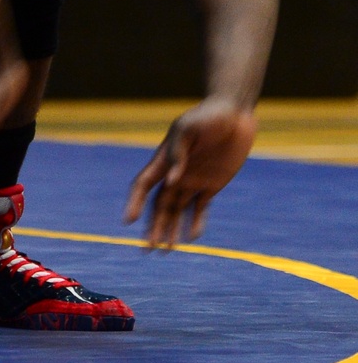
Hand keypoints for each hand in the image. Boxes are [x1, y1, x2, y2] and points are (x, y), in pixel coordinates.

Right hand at [125, 98, 255, 248]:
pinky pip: (200, 208)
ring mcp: (194, 180)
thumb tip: (170, 182)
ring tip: (165, 250)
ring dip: (170, 229)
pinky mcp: (212, 184)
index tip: (128, 221)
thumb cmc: (209, 114)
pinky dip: (195, 223)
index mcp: (164, 158)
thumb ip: (178, 152)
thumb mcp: (189, 127)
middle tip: (147, 249)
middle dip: (152, 226)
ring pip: (177, 210)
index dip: (134, 202)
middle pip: (159, 205)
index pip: (143, 185)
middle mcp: (176, 173)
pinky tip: (191, 237)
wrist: (234, 112)